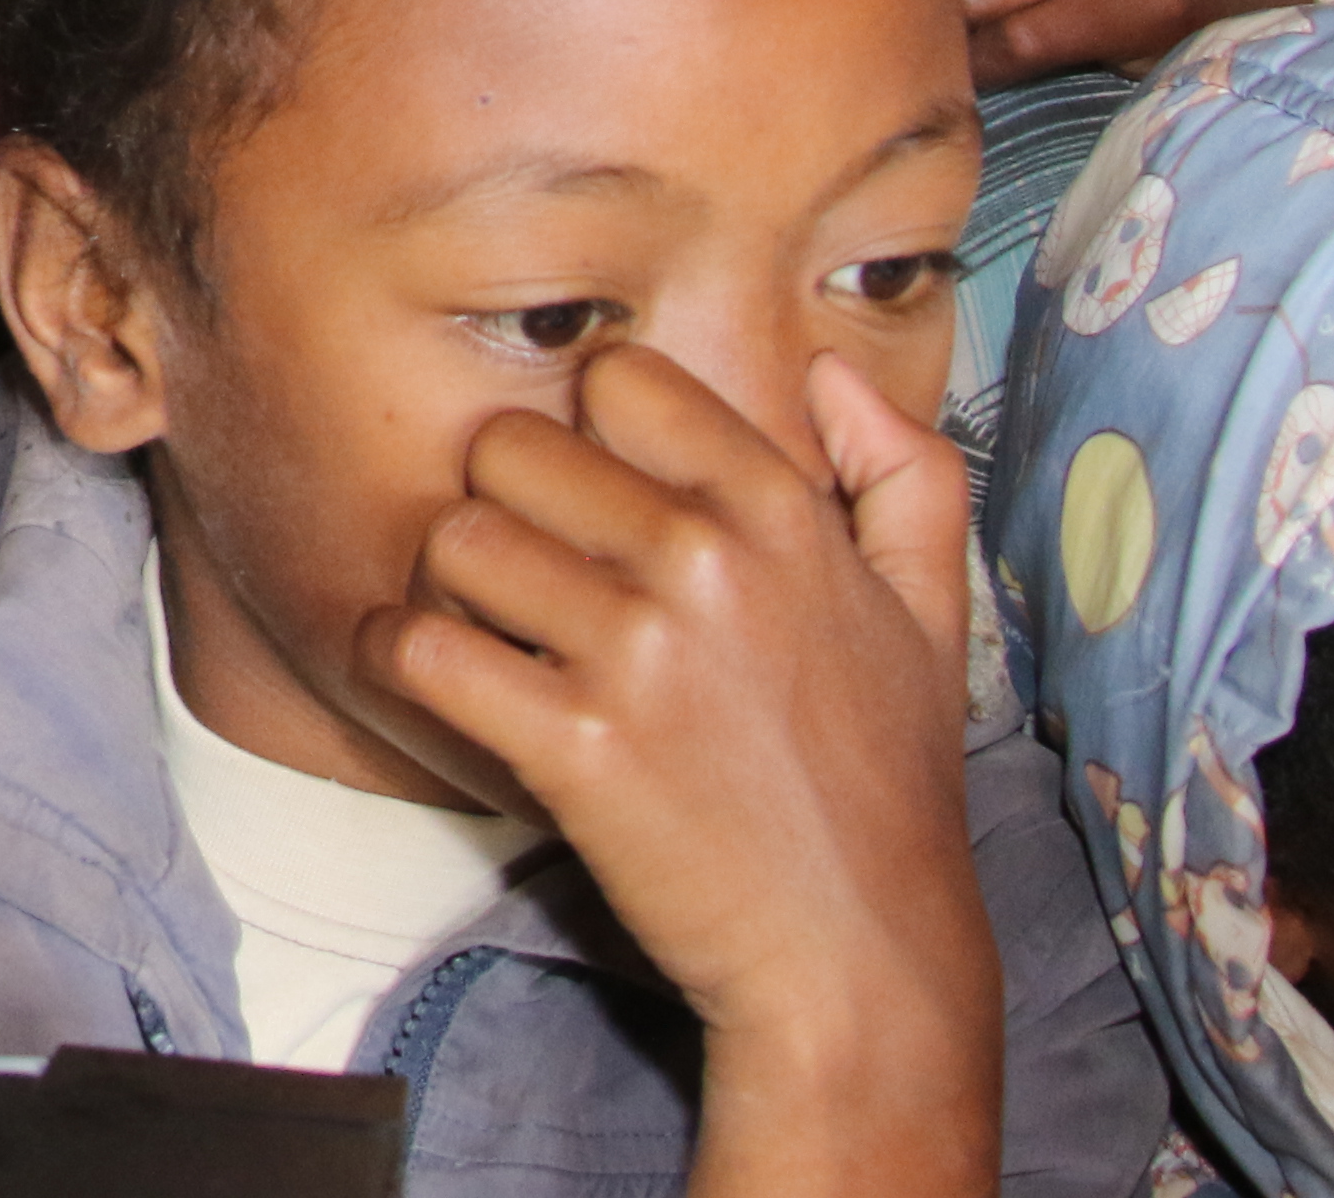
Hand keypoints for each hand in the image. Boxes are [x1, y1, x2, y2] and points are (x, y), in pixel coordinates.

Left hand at [352, 350, 995, 1197]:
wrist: (859, 956)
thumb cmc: (885, 785)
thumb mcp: (936, 618)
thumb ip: (908, 475)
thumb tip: (835, 376)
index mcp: (782, 514)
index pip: (618, 378)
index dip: (590, 431)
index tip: (597, 496)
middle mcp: (705, 562)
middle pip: (508, 448)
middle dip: (507, 507)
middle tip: (535, 576)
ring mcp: (635, 652)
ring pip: (453, 539)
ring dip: (456, 591)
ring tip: (498, 637)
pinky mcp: (570, 744)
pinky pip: (415, 647)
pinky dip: (397, 660)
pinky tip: (441, 684)